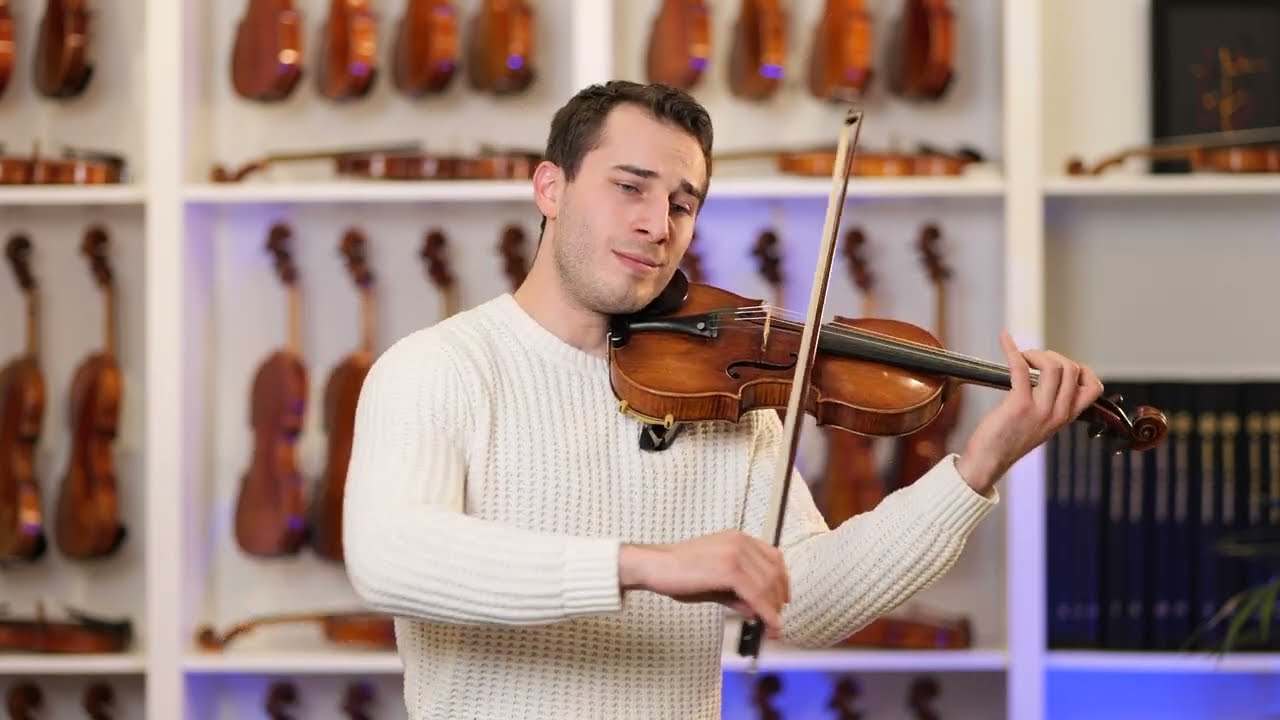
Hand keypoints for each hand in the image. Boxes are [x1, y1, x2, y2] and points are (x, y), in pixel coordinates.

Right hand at [618, 530, 789, 636]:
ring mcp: (736, 554)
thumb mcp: (715, 581)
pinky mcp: (729, 570)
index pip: (774, 557)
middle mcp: (740, 542)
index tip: (782, 600)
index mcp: (737, 539)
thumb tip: (756, 610)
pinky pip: (756, 595)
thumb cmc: (679, 573)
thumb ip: (737, 593)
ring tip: (770, 628)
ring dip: (773, 610)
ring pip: (768, 586)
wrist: (655, 566)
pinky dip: (766, 613)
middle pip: (774, 573)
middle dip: (778, 601)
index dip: (782, 581)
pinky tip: (767, 625)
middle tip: (775, 621)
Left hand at [955, 331, 1103, 492]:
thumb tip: (1043, 374)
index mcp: (1066, 417)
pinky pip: (1020, 368)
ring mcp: (1041, 410)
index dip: (1081, 369)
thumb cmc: (1008, 439)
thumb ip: (1049, 404)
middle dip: (1052, 356)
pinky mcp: (1019, 405)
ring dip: (1036, 354)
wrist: (989, 461)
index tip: (1061, 365)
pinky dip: (1012, 349)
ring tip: (1022, 357)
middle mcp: (1058, 413)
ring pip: (1053, 366)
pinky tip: (1005, 340)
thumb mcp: (1040, 424)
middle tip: (1032, 360)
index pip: (1094, 387)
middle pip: (1072, 369)